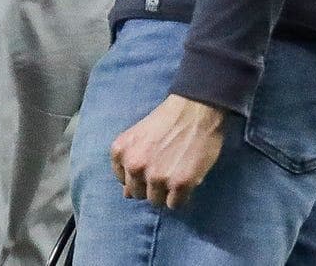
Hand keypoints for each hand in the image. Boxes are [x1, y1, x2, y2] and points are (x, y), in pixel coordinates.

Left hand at [111, 95, 225, 209]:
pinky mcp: (180, 184)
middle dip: (150, 187)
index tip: (150, 168)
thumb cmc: (165, 121)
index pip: (124, 181)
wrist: (194, 111)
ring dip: (166, 193)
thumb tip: (126, 194)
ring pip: (156, 201)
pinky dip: (181, 198)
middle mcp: (134, 166)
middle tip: (165, 172)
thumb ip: (128, 163)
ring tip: (176, 176)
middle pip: (138, 194)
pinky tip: (186, 182)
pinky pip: (175, 204)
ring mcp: (156, 177)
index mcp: (120, 152)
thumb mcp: (137, 138)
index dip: (139, 177)